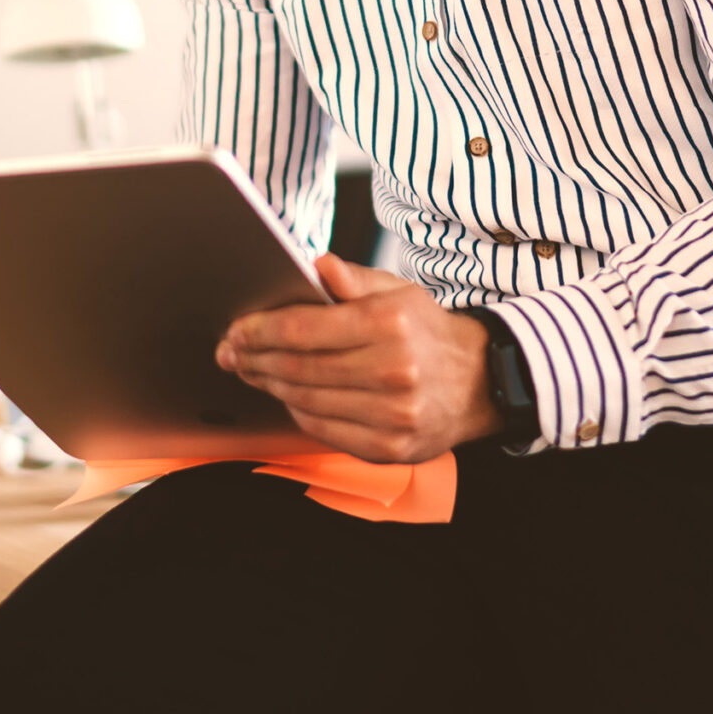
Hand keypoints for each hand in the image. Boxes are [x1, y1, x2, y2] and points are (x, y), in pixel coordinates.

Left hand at [216, 254, 499, 462]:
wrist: (481, 382)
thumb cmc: (428, 332)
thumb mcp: (399, 292)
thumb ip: (353, 280)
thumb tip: (316, 265)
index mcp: (391, 323)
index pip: (304, 329)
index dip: (260, 330)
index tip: (236, 330)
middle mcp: (393, 370)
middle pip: (299, 368)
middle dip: (255, 360)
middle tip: (231, 353)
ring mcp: (393, 415)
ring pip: (306, 402)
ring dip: (270, 386)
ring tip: (253, 372)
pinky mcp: (390, 448)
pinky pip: (324, 430)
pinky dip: (298, 412)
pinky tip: (288, 396)